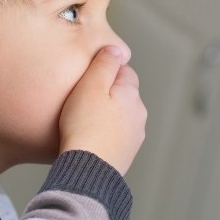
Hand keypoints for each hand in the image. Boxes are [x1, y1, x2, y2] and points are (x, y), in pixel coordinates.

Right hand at [58, 45, 146, 175]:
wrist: (88, 169)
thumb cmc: (85, 126)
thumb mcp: (90, 86)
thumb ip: (104, 64)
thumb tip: (116, 49)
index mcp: (131, 94)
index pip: (124, 71)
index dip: (105, 72)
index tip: (87, 80)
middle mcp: (139, 114)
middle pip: (123, 95)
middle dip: (106, 95)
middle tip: (81, 101)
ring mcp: (135, 136)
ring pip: (120, 117)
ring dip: (106, 116)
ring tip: (83, 123)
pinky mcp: (126, 154)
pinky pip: (115, 136)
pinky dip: (105, 135)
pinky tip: (89, 140)